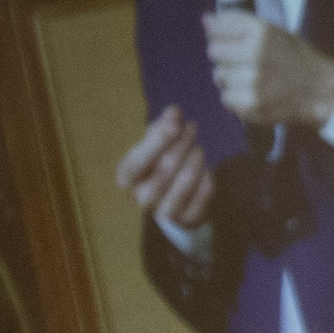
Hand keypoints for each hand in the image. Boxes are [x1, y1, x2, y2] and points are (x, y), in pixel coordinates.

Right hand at [117, 106, 213, 232]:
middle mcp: (142, 198)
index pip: (139, 159)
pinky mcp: (187, 220)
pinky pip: (204, 192)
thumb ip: (162, 128)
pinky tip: (205, 169)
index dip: (159, 140)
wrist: (171, 202)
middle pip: (166, 167)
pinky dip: (207, 176)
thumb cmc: (158, 167)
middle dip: (183, 143)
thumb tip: (174, 112)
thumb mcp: (153, 146)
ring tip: (198, 147)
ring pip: (186, 180)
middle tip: (192, 127)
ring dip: (196, 158)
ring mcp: (164, 212)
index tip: (176, 121)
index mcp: (126, 178)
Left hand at [203, 8, 333, 129]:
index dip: (221, 35)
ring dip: (231, 79)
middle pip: (214, 52)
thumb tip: (205, 20)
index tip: (232, 41)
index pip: (217, 28)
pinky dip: (236, 97)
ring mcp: (252, 82)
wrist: (321, 91)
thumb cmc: (295, 58)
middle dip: (225, 57)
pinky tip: (254, 94)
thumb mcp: (272, 32)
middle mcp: (255, 54)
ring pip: (218, 76)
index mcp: (261, 32)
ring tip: (253, 80)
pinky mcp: (251, 105)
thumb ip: (238, 23)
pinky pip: (225, 98)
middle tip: (245, 62)